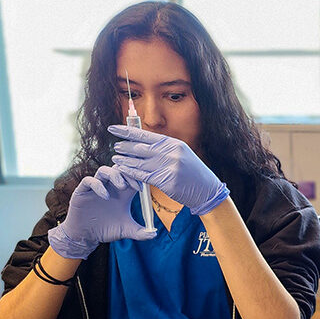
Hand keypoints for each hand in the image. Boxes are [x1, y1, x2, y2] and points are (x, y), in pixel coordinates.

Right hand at [48, 166, 156, 259]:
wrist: (86, 236)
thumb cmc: (107, 230)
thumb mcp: (126, 231)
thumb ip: (141, 232)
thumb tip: (154, 235)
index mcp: (122, 193)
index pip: (131, 177)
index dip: (138, 178)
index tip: (144, 188)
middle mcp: (109, 186)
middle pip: (119, 169)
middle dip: (128, 174)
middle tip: (135, 185)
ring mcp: (96, 187)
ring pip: (104, 170)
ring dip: (114, 175)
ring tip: (122, 187)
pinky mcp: (83, 191)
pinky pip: (89, 180)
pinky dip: (98, 185)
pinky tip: (105, 196)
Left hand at [108, 125, 228, 216]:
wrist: (207, 190)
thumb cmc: (192, 173)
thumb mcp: (180, 154)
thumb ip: (162, 148)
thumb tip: (141, 142)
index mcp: (172, 143)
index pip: (144, 134)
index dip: (126, 131)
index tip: (112, 128)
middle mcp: (170, 153)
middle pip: (140, 148)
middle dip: (125, 147)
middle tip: (116, 147)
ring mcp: (168, 167)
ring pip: (139, 162)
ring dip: (124, 161)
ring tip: (115, 159)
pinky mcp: (166, 181)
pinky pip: (143, 176)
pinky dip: (131, 173)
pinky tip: (123, 170)